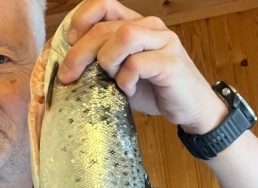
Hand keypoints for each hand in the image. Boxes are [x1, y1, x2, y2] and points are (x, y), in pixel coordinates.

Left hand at [56, 0, 227, 133]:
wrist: (190, 107)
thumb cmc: (153, 90)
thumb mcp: (121, 74)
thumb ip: (101, 63)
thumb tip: (67, 66)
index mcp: (135, 24)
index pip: (103, 4)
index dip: (81, 21)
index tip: (70, 44)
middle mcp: (150, 26)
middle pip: (105, 27)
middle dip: (79, 54)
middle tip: (68, 77)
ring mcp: (163, 42)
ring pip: (123, 36)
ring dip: (107, 62)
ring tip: (110, 80)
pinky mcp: (171, 62)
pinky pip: (137, 64)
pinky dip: (125, 81)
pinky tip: (128, 91)